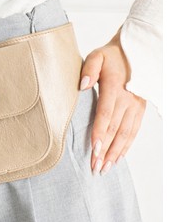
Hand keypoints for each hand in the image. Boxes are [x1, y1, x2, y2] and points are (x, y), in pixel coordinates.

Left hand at [79, 29, 145, 175]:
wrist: (134, 53)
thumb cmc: (110, 56)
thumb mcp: (97, 55)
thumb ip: (89, 69)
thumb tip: (82, 86)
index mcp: (115, 87)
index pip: (106, 114)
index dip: (100, 133)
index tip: (94, 150)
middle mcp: (128, 99)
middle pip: (115, 129)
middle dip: (105, 150)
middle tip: (95, 167)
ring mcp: (136, 105)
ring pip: (126, 133)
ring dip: (116, 152)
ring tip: (105, 168)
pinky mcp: (140, 109)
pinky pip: (134, 131)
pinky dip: (127, 146)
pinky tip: (118, 157)